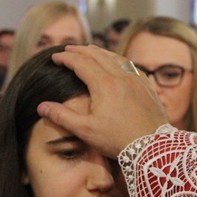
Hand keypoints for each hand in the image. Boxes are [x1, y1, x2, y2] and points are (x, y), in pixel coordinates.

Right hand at [38, 45, 168, 157]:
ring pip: (115, 57)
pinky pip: (130, 65)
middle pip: (97, 55)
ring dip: (100, 52)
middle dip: (80, 50)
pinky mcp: (147, 86)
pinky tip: (116, 64)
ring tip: (90, 51)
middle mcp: (120, 77)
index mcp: (104, 85)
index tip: (55, 58)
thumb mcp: (86, 131)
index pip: (80, 63)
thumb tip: (41, 106)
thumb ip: (62, 117)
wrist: (154, 147)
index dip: (66, 58)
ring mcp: (136, 80)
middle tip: (68, 49)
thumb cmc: (119, 141)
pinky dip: (118, 60)